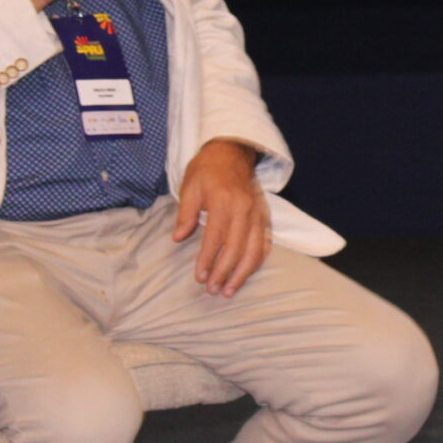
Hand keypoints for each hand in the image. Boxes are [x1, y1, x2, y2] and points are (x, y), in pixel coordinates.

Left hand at [174, 138, 269, 297]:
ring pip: (254, 250)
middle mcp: (244, 209)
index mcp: (224, 201)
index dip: (207, 260)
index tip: (200, 277)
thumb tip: (178, 238)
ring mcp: (257, 213)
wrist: (232, 151)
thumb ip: (186, 214)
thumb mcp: (190, 186)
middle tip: (212, 290)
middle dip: (224, 273)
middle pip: (236, 248)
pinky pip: (263, 243)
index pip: (216, 238)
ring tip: (229, 290)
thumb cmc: (207, 169)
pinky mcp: (264, 216)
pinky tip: (246, 274)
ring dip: (242, 273)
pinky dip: (256, 262)